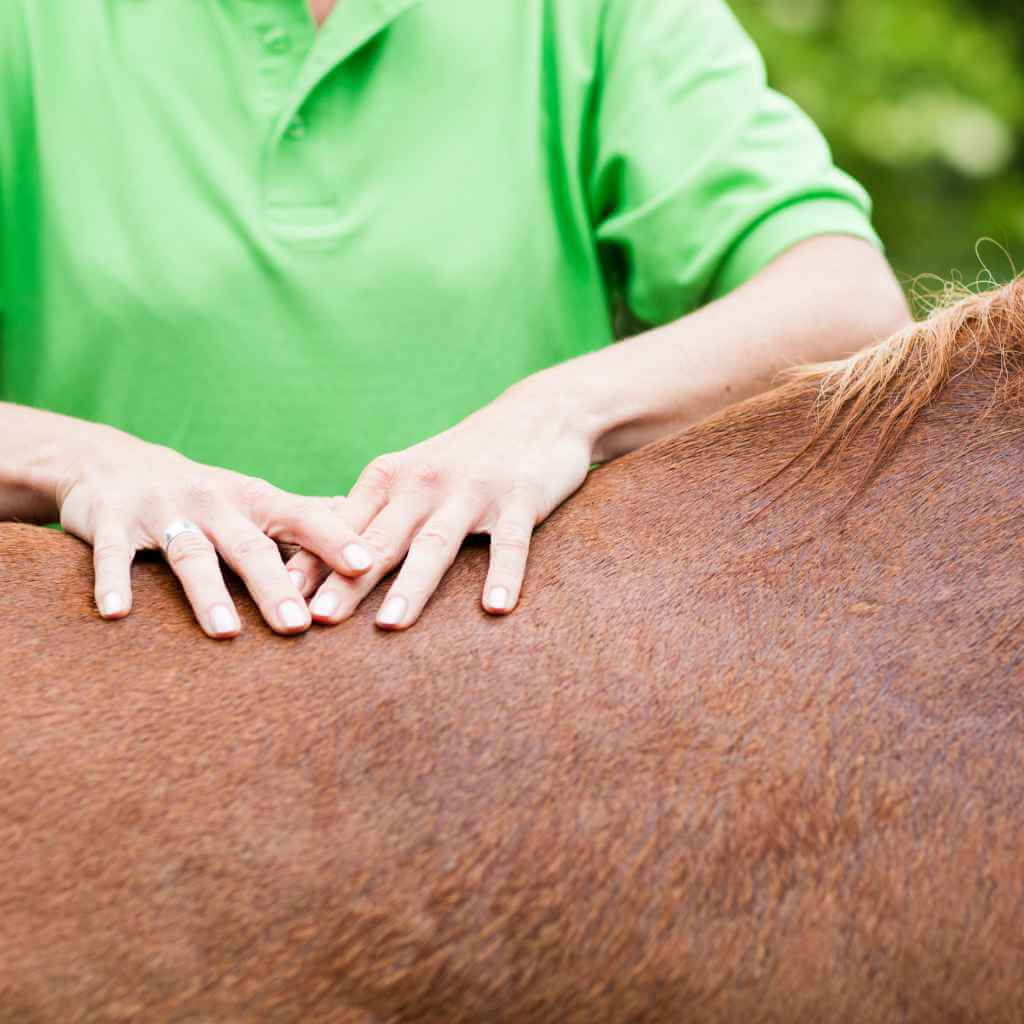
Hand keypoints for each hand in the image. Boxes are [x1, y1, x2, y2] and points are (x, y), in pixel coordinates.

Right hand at [57, 426, 375, 637]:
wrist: (109, 461)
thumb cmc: (202, 494)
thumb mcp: (253, 498)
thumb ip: (305, 515)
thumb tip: (367, 526)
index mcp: (253, 499)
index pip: (302, 518)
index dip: (334, 540)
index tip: (365, 567)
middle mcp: (213, 502)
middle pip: (249, 546)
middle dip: (275, 586)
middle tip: (299, 626)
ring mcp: (162, 510)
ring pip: (189, 553)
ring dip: (208, 593)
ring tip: (226, 632)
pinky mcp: (111, 521)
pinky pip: (113, 554)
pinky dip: (114, 582)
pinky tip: (117, 614)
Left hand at [285, 380, 594, 629]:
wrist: (537, 414)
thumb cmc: (463, 460)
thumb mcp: (412, 480)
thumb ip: (371, 520)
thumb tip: (315, 569)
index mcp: (390, 479)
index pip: (343, 529)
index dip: (311, 563)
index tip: (281, 598)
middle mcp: (424, 483)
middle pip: (380, 540)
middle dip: (347, 581)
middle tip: (318, 620)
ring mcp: (472, 491)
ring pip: (436, 542)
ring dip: (412, 584)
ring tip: (389, 624)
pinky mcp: (519, 499)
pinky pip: (510, 543)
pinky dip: (504, 574)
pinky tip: (495, 608)